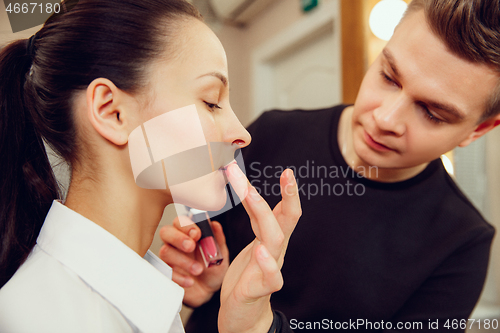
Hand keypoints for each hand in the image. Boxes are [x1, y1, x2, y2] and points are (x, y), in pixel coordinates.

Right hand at [159, 216, 228, 307]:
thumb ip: (217, 239)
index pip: (180, 221)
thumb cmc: (213, 268)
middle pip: (166, 232)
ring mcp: (169, 258)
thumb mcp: (220, 254)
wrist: (209, 290)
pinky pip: (166, 272)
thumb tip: (215, 224)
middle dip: (178, 238)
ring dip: (182, 260)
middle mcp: (175, 243)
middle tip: (191, 246)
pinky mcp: (166, 274)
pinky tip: (191, 281)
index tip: (197, 233)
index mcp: (188, 233)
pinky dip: (179, 277)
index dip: (186, 225)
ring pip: (165, 252)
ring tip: (198, 270)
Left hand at [218, 163, 300, 332]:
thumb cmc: (248, 278)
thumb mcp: (253, 243)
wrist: (244, 316)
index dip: (288, 192)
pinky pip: (270, 278)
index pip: (284, 212)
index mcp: (271, 240)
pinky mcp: (259, 289)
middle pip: (285, 221)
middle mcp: (274, 252)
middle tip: (285, 174)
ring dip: (265, 215)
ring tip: (252, 194)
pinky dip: (267, 264)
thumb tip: (256, 193)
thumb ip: (257, 222)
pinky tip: (260, 252)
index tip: (288, 171)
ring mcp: (269, 269)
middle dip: (287, 196)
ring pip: (275, 240)